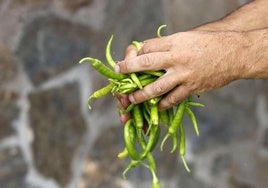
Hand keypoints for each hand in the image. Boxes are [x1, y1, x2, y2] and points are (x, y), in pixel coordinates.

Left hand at [115, 31, 245, 109]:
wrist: (235, 52)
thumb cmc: (210, 42)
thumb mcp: (186, 37)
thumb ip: (169, 45)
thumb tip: (151, 52)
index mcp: (174, 42)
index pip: (147, 47)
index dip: (136, 53)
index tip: (129, 59)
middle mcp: (177, 58)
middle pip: (146, 64)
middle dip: (129, 69)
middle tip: (119, 73)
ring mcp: (184, 74)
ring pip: (157, 87)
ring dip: (142, 94)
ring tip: (132, 99)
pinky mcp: (192, 87)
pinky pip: (173, 98)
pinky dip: (163, 104)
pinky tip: (156, 107)